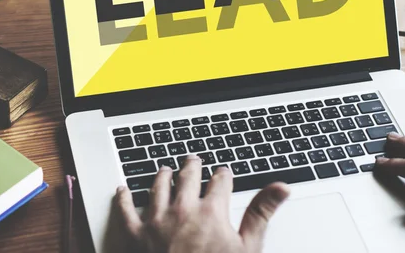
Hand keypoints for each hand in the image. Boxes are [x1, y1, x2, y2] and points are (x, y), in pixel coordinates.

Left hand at [115, 155, 289, 252]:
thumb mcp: (247, 248)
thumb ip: (261, 213)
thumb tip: (281, 187)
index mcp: (211, 211)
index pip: (220, 182)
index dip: (223, 175)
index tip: (224, 173)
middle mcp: (182, 209)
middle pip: (187, 177)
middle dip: (192, 167)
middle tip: (193, 160)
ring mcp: (156, 220)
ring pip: (158, 186)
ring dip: (162, 175)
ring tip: (165, 169)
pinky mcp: (135, 235)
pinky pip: (126, 209)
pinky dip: (124, 197)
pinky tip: (123, 190)